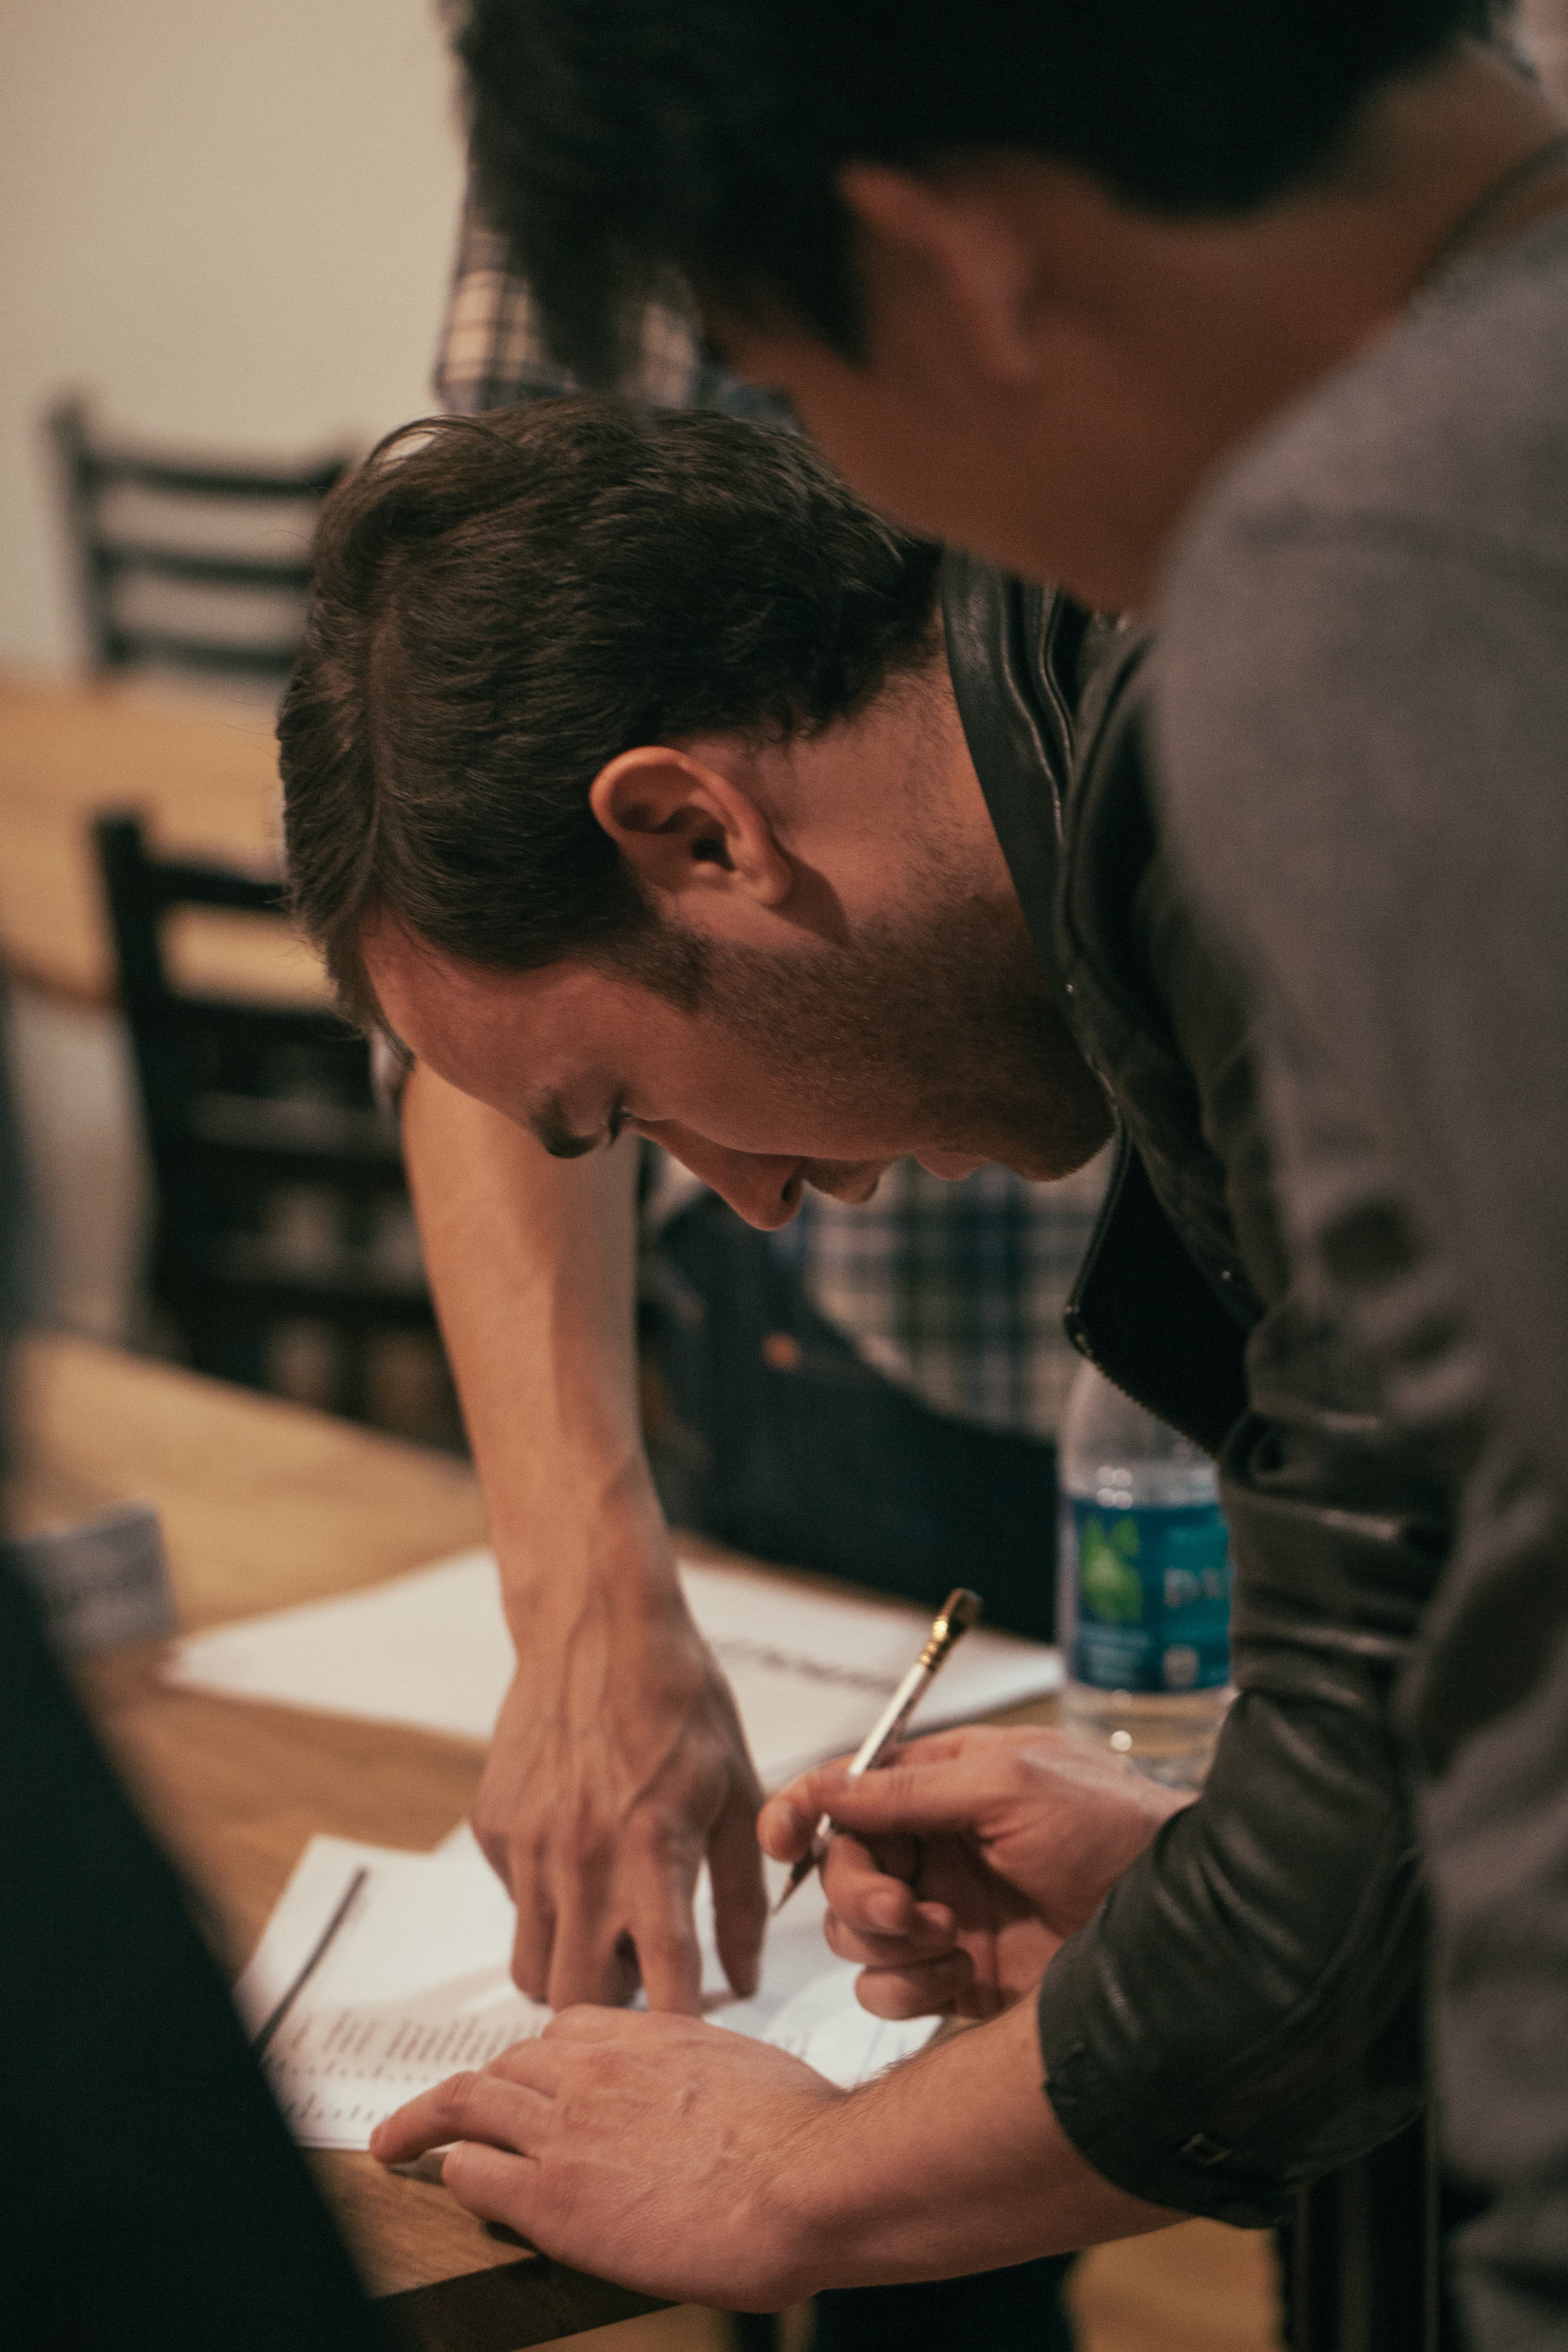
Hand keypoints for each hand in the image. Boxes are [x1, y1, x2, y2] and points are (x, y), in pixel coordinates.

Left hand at [371, 2006, 840, 2309]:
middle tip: (446, 2110)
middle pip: (509, 2062)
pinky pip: (476, 2172)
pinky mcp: (554, 2197)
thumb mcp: (749, 2070)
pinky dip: (455, 2172)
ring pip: (471, 2103)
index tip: (524, 2076)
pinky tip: (452, 2183)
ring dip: (426, 2120)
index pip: (564, 2028)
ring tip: (394, 2140)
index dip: (538, 2057)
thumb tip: (706, 2102)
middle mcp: (596, 2069)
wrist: (809, 2178)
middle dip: (476, 2086)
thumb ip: (705, 2073)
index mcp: (647, 2034)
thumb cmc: (804, 2133)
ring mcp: (568, 2129)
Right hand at [474, 1540, 766, 2013]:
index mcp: (652, 1848)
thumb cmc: (679, 1700)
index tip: (695, 2040)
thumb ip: (743, 1894)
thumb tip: (747, 1974)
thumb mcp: (738, 1791)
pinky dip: (544, 1905)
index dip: (680, 2024)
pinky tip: (579, 1857)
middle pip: (576, 1998)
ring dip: (570, 1964)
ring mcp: (526, 1845)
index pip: (665, 1978)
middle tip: (645, 1974)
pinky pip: (512, 1904)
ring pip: (530, 1964)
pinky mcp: (493, 1828)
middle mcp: (581, 1856)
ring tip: (609, 1921)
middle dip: (612, 2006)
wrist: (598, 1622)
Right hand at [759, 1725, 1191, 2021]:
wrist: (1179, 1933)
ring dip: (884, 1941)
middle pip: (841, 1867)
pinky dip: (905, 1987)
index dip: (804, 1808)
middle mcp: (937, 1850)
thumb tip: (831, 1785)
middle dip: (857, 1892)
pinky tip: (956, 1980)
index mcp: (947, 1784)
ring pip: (854, 1934)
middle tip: (907, 1911)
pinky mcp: (955, 1980)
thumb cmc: (1115, 1832)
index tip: (780, 1840)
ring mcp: (944, 1917)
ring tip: (945, 1941)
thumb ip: (913, 1786)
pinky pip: (884, 1989)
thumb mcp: (1011, 1784)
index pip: (852, 1788)